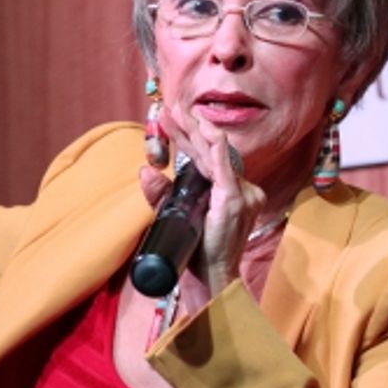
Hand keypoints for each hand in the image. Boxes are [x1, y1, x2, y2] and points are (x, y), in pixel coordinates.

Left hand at [145, 105, 267, 298]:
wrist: (212, 279)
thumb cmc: (196, 253)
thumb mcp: (175, 217)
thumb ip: (161, 195)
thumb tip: (145, 170)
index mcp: (229, 193)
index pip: (208, 158)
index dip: (190, 137)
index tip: (173, 119)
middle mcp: (242, 190)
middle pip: (211, 153)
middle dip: (189, 129)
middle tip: (171, 108)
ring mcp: (242, 195)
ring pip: (215, 156)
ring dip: (195, 132)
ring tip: (177, 113)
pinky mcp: (234, 202)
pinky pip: (224, 169)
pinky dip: (214, 148)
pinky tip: (206, 131)